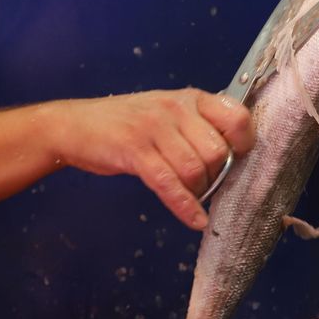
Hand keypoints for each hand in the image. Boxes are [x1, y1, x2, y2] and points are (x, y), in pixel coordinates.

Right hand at [47, 89, 253, 230]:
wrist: (74, 125)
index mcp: (189, 98)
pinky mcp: (134, 150)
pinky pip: (169, 184)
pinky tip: (194, 220)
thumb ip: (197, 127)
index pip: (236, 117)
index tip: (238, 160)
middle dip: (216, 176)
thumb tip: (233, 158)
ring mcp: (154, 128)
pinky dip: (185, 207)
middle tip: (203, 184)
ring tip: (189, 196)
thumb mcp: (166, 113)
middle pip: (217, 152)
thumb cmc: (125, 123)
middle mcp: (175, 108)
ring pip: (195, 170)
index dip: (244, 144)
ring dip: (198, 192)